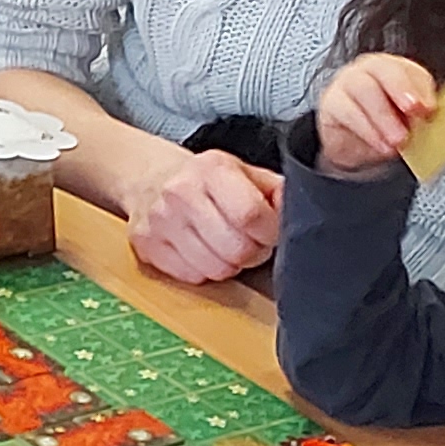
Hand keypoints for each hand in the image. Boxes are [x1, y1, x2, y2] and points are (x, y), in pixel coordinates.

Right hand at [124, 143, 283, 287]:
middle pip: (235, 248)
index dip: (269, 232)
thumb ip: (276, 191)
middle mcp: (181, 192)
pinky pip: (190, 276)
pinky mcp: (145, 244)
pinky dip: (202, 271)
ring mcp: (159, 220)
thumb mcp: (246, 173)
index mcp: (212, 169)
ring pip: (214, 269)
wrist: (150, 179)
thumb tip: (298, 212)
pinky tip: (202, 252)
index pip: (251, 215)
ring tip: (224, 247)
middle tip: (248, 242)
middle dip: (251, 252)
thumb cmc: (207, 181)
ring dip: (228, 265)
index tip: (269, 232)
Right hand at [312, 52, 444, 177]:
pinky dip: (367, 130)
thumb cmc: (386, 125)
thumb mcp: (409, 122)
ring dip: (384, 117)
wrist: (352, 142)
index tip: (430, 108)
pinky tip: (380, 145)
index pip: (408, 70)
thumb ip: (421, 119)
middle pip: (384, 70)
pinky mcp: (331, 101)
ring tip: (398, 140)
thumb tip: (434, 125)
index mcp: (396, 69)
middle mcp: (370, 69)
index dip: (420, 88)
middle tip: (414, 113)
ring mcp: (347, 82)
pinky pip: (347, 111)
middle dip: (401, 90)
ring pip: (364, 89)